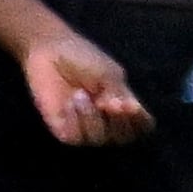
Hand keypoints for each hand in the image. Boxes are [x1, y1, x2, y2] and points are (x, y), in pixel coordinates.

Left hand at [23, 31, 152, 144]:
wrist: (50, 52)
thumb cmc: (83, 58)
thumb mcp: (108, 72)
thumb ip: (119, 92)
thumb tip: (131, 108)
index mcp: (123, 105)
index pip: (142, 125)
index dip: (141, 122)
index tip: (133, 108)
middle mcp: (106, 120)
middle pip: (123, 138)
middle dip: (119, 122)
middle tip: (110, 103)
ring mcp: (84, 126)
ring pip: (99, 139)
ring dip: (92, 117)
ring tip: (80, 94)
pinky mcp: (63, 129)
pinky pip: (76, 138)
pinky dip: (74, 121)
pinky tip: (69, 102)